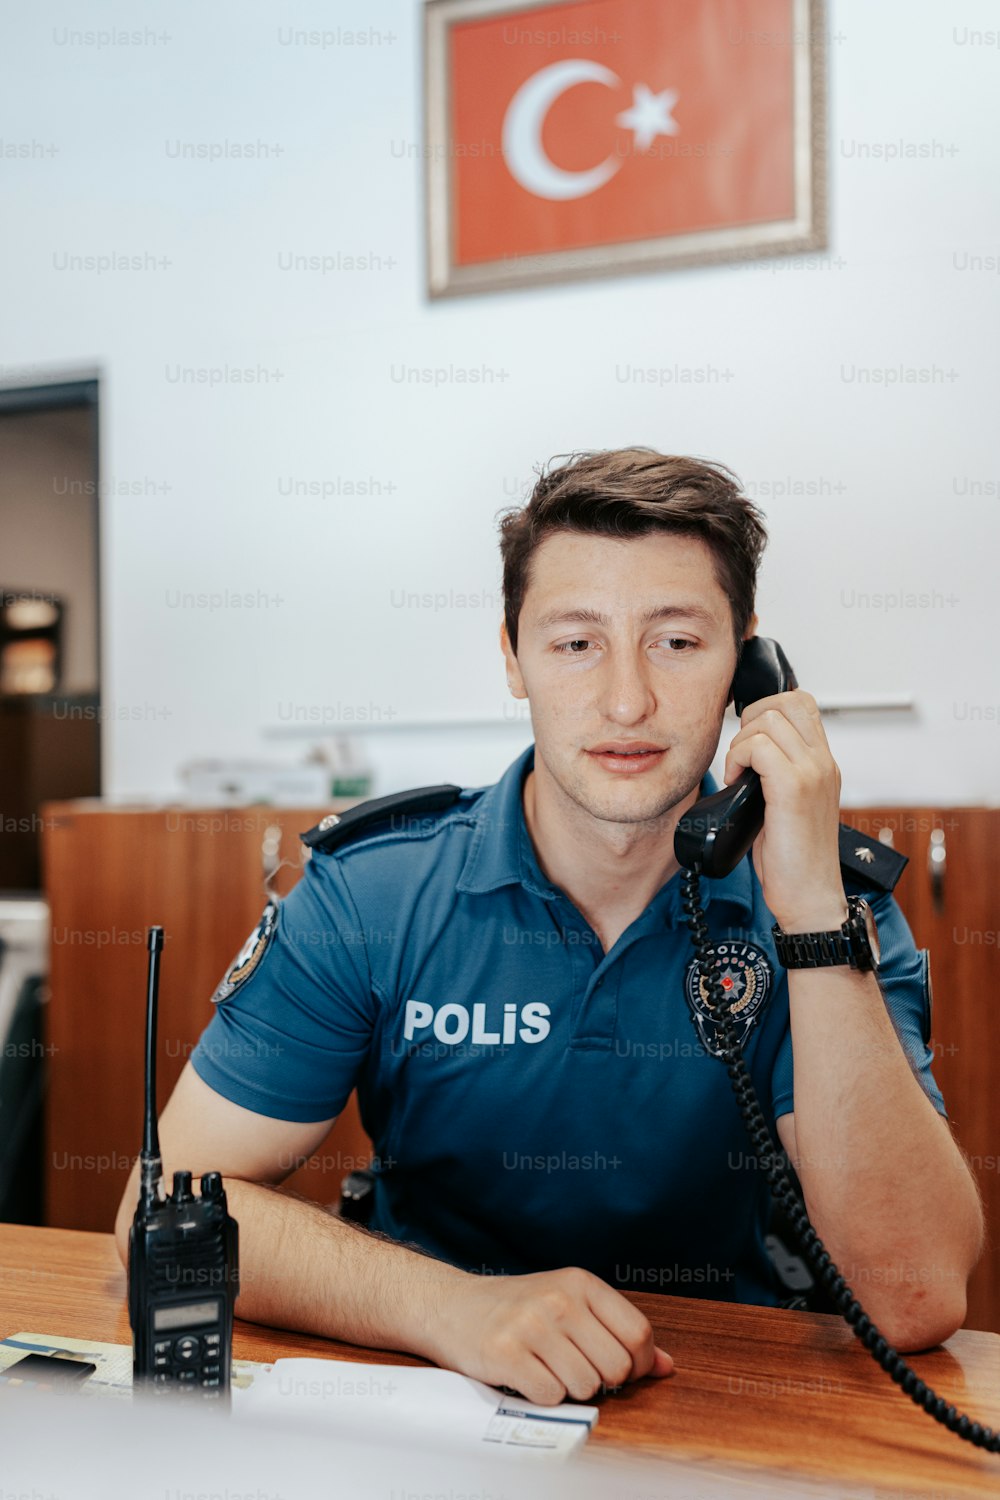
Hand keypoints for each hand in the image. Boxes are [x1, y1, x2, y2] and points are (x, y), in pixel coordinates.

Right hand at [425, 1265, 672, 1404]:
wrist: (452, 1305)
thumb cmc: (517, 1308)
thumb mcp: (570, 1304)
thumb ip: (618, 1331)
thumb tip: (667, 1366)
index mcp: (581, 1282)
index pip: (639, 1334)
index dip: (638, 1363)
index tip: (619, 1368)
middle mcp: (559, 1300)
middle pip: (617, 1367)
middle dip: (603, 1380)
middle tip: (577, 1368)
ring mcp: (532, 1325)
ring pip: (586, 1387)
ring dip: (570, 1389)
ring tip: (548, 1367)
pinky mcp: (506, 1354)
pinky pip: (551, 1396)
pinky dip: (543, 1395)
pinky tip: (527, 1375)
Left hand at [723, 688, 847, 931]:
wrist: (809, 896)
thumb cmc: (794, 859)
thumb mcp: (786, 805)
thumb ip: (775, 774)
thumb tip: (743, 756)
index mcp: (823, 763)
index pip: (801, 703)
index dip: (767, 709)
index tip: (748, 739)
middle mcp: (823, 762)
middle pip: (786, 700)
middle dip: (751, 720)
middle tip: (741, 755)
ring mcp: (813, 772)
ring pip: (768, 720)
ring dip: (741, 743)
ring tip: (738, 773)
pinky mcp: (795, 788)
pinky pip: (759, 747)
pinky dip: (738, 759)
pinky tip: (737, 783)